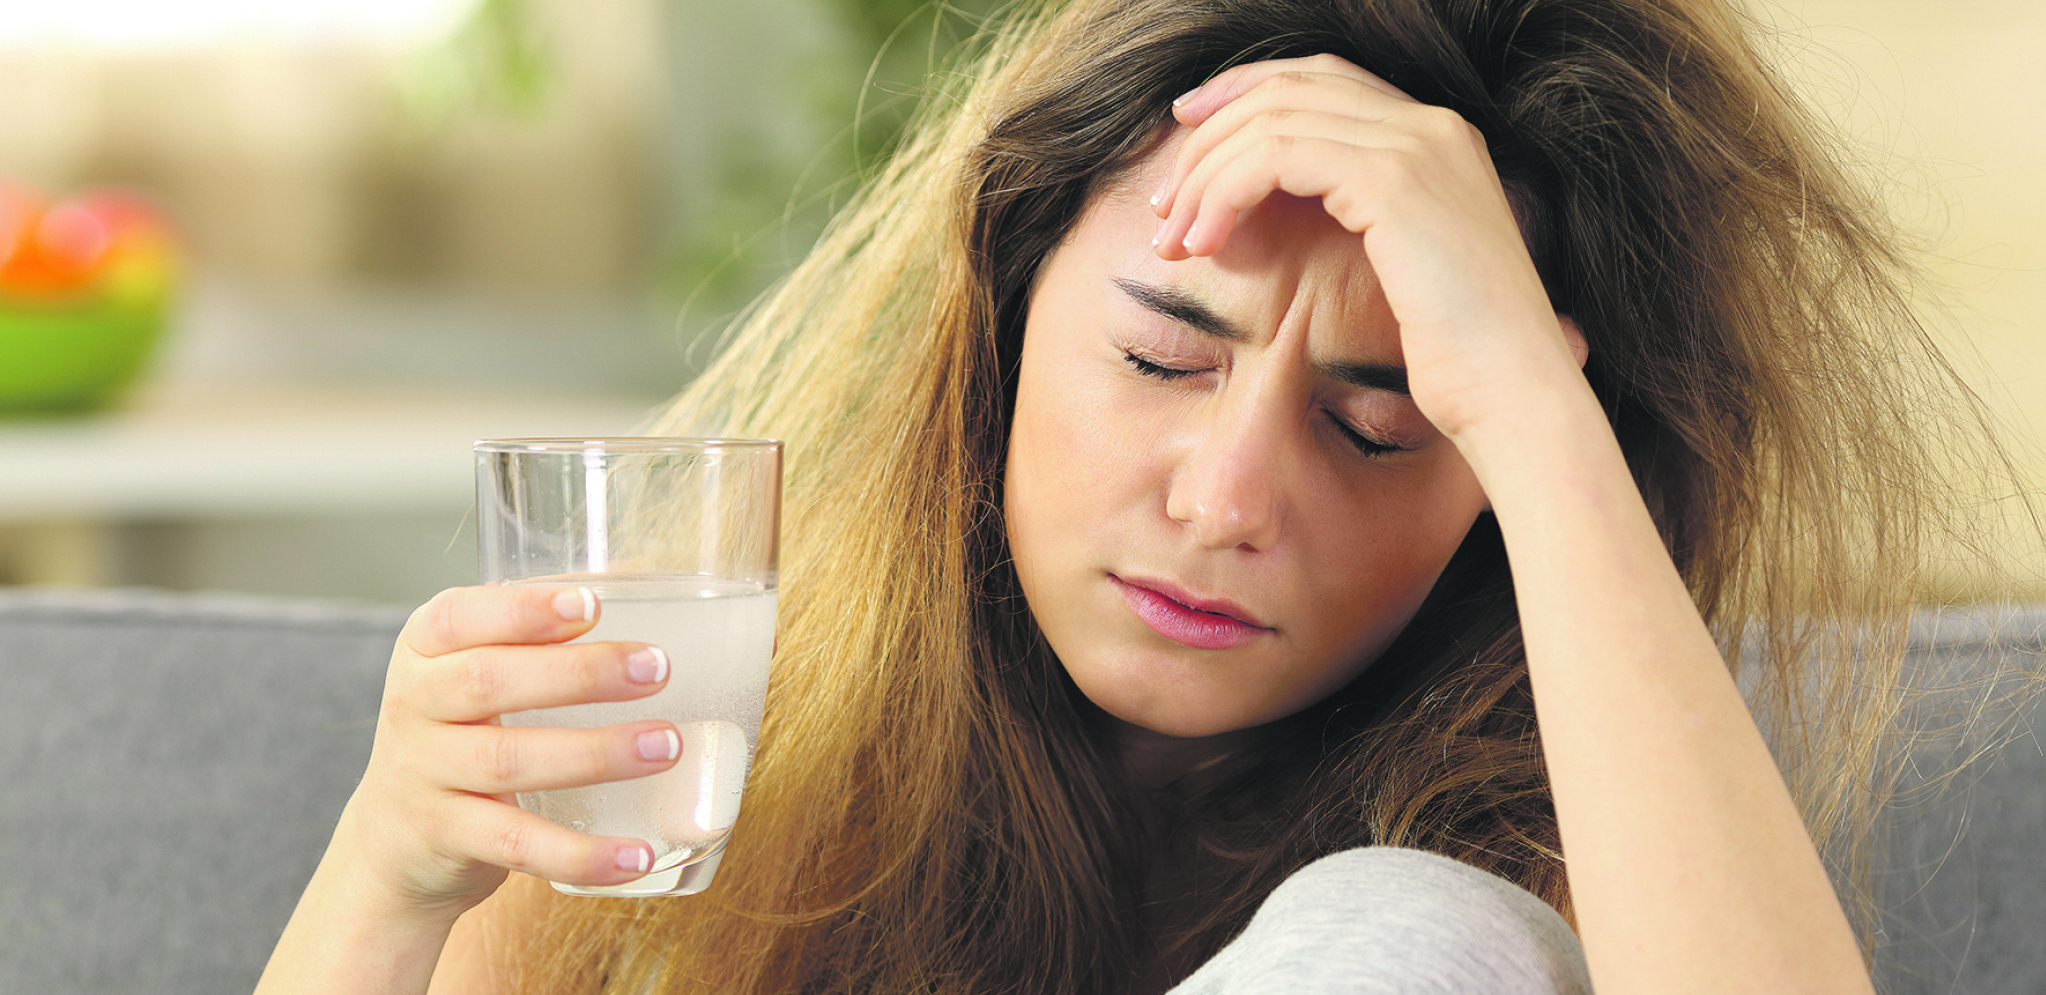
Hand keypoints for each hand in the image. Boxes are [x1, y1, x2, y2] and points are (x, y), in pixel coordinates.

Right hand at [335, 584, 681, 921]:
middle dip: (579, 673)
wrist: (394, 840)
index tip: (591, 604)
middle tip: (656, 668)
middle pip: (490, 681)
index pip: (458, 617)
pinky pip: (518, 844)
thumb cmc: (464, 732)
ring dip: (596, 754)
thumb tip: (645, 577)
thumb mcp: (478, 672)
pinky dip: (580, 853)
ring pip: (509, 761)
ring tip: (667, 745)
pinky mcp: (446, 838)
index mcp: (425, 649)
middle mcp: (414, 705)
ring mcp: (424, 775)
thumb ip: (544, 630)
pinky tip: (635, 855)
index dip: (523, 610)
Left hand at [1149, 54, 1586, 441]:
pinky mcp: (1395, 181)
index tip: (1187, 132)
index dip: (1244, 93)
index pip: (1322, 79)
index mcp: (1440, 139)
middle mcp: (1434, 126)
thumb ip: (1355, 222)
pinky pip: (1278, 155)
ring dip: (1206, 175)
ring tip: (1173, 238)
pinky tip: (1206, 241)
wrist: (1514, 395)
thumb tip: (1268, 214)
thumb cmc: (1458, 359)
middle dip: (1211, 136)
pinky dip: (1226, 191)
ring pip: (1273, 119)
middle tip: (1164, 204)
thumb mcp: (1404, 272)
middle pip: (1289, 86)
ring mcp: (1419, 145)